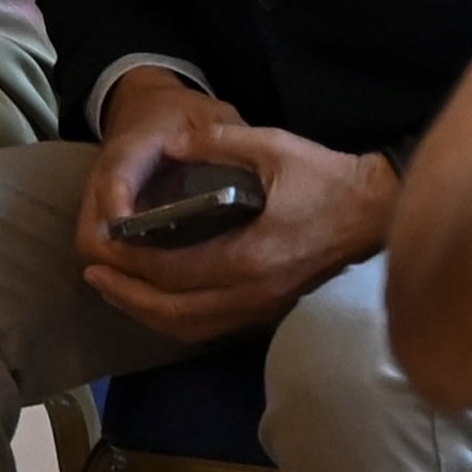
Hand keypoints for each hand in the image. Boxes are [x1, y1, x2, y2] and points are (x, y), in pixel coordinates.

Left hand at [73, 76, 391, 342]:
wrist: (377, 211)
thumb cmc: (327, 177)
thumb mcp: (272, 147)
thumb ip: (215, 144)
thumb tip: (168, 143)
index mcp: (252, 256)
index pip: (173, 272)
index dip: (130, 263)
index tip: (102, 246)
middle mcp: (255, 293)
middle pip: (175, 313)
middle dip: (127, 298)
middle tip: (94, 275)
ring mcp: (265, 307)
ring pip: (192, 329)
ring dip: (147, 314)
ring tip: (115, 289)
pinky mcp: (272, 309)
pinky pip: (213, 327)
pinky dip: (176, 319)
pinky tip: (156, 298)